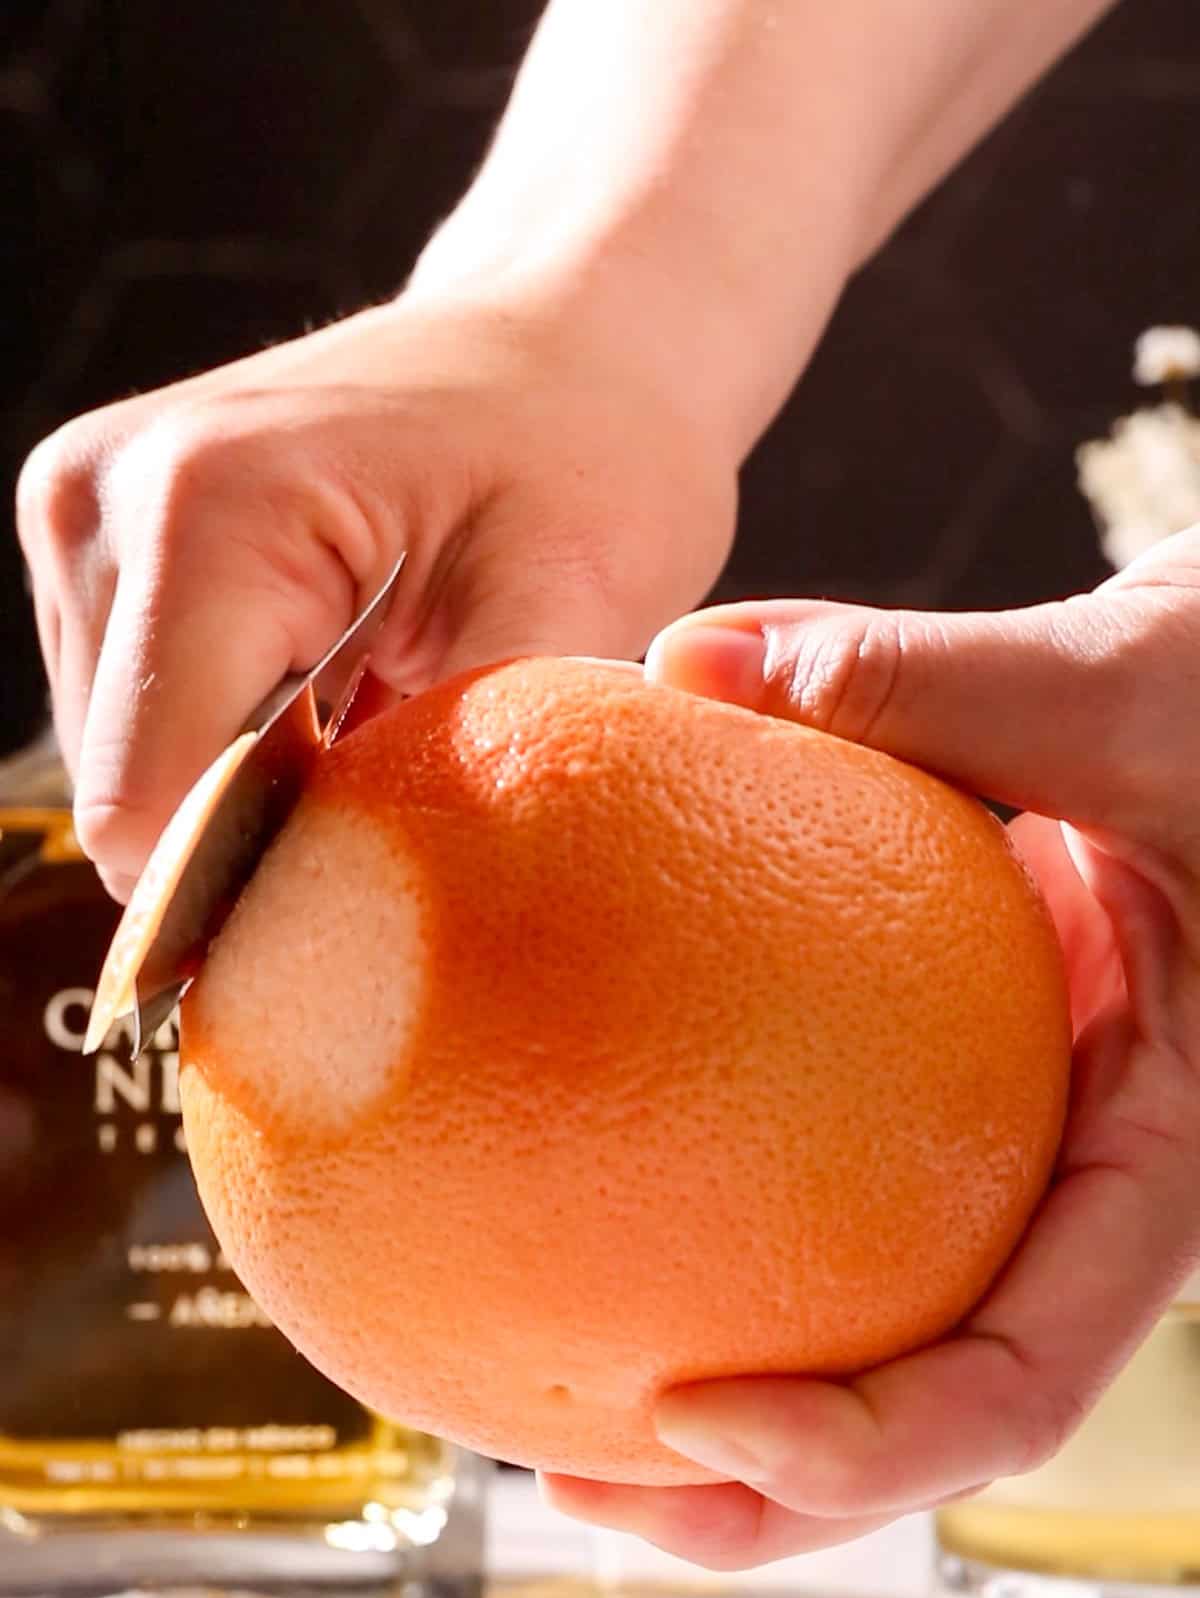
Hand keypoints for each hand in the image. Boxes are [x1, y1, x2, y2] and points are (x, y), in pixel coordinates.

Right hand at [16, 290, 735, 899]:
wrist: (562, 344)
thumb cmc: (589, 453)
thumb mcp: (573, 603)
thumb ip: (464, 764)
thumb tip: (389, 918)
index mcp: (206, 509)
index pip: (149, 807)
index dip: (255, 897)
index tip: (378, 913)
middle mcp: (103, 504)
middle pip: (127, 801)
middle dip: (257, 847)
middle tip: (404, 811)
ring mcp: (84, 521)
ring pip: (126, 776)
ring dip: (248, 796)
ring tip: (377, 723)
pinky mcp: (95, 546)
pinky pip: (137, 725)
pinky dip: (234, 748)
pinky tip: (335, 696)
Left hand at [542, 531, 1199, 1565]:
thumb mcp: (1129, 688)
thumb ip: (930, 683)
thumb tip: (689, 665)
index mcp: (1167, 1174)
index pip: (1024, 1378)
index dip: (872, 1442)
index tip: (690, 1416)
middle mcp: (1095, 1216)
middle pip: (933, 1430)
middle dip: (764, 1498)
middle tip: (580, 1490)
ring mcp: (1030, 1188)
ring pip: (891, 1363)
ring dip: (731, 1437)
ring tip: (549, 1430)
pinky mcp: (967, 1136)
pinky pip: (845, 1225)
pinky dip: (725, 1260)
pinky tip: (577, 1221)